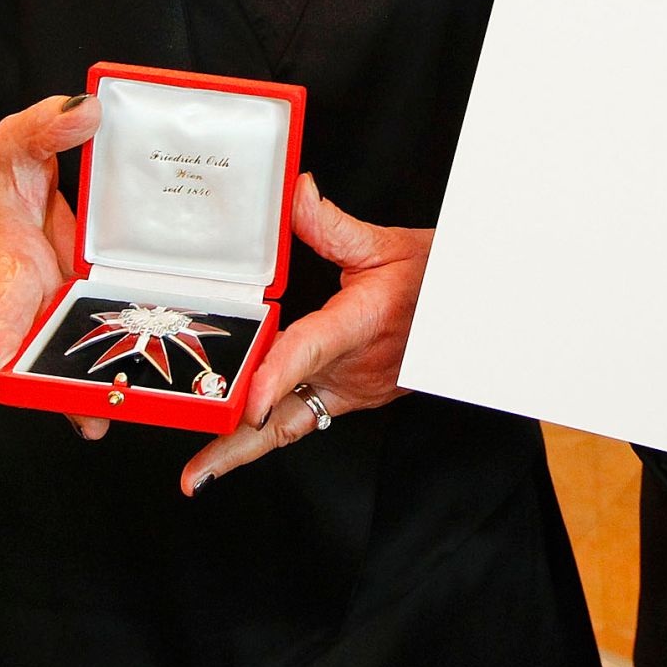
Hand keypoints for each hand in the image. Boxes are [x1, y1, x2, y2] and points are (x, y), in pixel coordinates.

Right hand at [0, 91, 99, 401]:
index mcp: (8, 256)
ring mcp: (61, 299)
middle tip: (89, 415)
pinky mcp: (86, 298)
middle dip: (60, 382)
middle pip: (43, 345)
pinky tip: (148, 389)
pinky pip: (105, 330)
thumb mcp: (17, 139)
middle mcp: (35, 288)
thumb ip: (46, 126)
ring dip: (91, 386)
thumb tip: (85, 112)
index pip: (5, 297)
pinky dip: (121, 357)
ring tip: (115, 420)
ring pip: (75, 350)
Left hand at [181, 174, 430, 494]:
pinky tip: (230, 449)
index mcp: (361, 324)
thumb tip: (294, 193)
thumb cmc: (431, 279)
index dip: (277, 376)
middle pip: (290, 413)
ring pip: (292, 424)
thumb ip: (329, 224)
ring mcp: (355, 392)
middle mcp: (356, 369)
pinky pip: (303, 419)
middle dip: (241, 442)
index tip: (250, 402)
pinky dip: (266, 433)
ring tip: (200, 473)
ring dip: (246, 447)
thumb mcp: (384, 245)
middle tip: (197, 472)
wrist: (469, 311)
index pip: (310, 350)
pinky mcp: (353, 399)